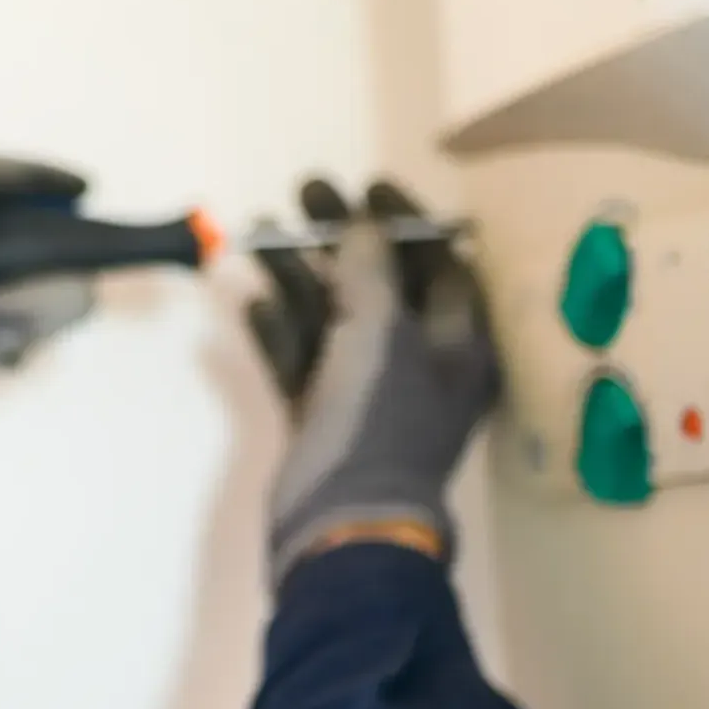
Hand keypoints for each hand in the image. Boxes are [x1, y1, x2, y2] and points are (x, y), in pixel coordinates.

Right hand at [245, 177, 498, 578]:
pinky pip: (302, 359)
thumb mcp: (381, 332)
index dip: (407, 220)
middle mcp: (418, 363)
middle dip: (343, 237)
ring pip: (335, 317)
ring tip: (260, 234)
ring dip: (301, 274)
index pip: (442, 263)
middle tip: (304, 193)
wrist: (340, 523)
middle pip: (382, 283)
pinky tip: (251, 299)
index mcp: (457, 343)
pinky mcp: (323, 417)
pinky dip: (280, 328)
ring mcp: (367, 392)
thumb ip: (371, 269)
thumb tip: (364, 223)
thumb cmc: (379, 420)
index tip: (367, 185)